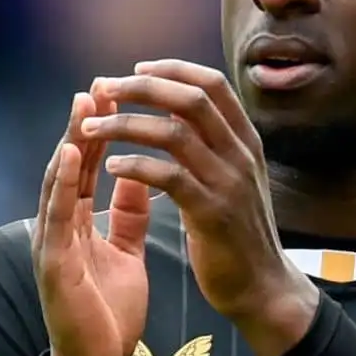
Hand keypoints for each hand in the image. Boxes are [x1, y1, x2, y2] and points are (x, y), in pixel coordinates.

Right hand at [34, 83, 152, 355]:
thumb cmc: (109, 310)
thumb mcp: (125, 251)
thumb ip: (128, 215)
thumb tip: (140, 174)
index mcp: (76, 223)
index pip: (87, 167)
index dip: (100, 130)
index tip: (115, 93)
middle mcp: (58, 227)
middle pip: (69, 166)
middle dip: (82, 125)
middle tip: (96, 85)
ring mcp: (51, 244)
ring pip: (56, 184)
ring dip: (68, 142)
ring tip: (82, 107)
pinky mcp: (52, 266)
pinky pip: (56, 219)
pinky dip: (61, 186)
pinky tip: (70, 158)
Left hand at [84, 60, 318, 355]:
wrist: (262, 286)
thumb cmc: (239, 231)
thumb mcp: (235, 177)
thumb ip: (214, 143)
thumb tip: (181, 107)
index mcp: (246, 140)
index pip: (211, 84)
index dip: (172, 69)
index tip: (136, 69)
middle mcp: (241, 154)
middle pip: (190, 99)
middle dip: (142, 88)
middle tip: (104, 88)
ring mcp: (229, 182)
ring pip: (174, 134)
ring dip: (126, 124)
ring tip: (93, 129)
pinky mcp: (212, 214)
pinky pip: (169, 177)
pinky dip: (136, 166)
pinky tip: (112, 167)